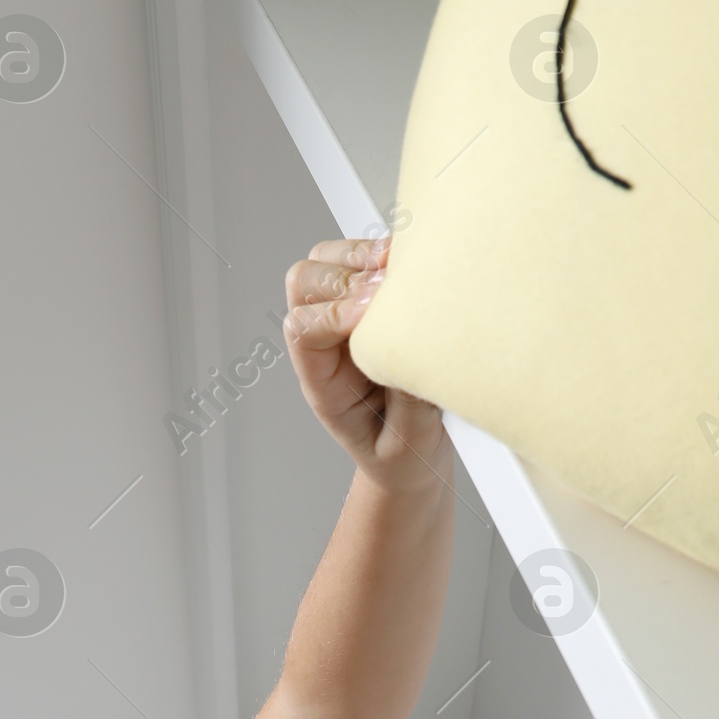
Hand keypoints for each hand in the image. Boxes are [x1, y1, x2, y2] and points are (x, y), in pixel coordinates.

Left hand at [284, 237, 451, 495]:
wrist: (412, 463)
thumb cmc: (402, 457)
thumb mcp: (410, 442)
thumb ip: (410, 399)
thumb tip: (415, 345)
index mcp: (322, 382)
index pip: (303, 329)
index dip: (336, 315)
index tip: (375, 316)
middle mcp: (327, 344)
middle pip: (305, 283)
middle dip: (346, 278)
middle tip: (388, 290)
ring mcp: (348, 319)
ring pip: (329, 260)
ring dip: (362, 258)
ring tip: (400, 271)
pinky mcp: (377, 303)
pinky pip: (368, 259)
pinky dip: (388, 255)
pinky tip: (415, 269)